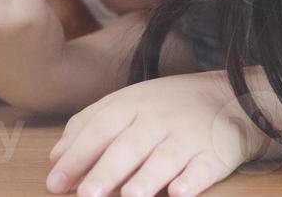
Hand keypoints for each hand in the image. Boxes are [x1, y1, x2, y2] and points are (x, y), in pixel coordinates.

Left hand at [46, 70, 275, 196]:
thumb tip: (56, 158)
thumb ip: (88, 126)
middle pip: (128, 145)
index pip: (98, 129)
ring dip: (146, 178)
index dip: (76, 156)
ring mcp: (187, 136)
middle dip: (105, 170)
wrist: (226, 95)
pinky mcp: (216, 154)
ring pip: (165, 158)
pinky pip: (203, 168)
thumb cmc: (164, 106)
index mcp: (130, 105)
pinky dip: (192, 181)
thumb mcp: (124, 105)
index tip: (55, 183)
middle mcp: (157, 119)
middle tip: (86, 195)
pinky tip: (178, 193)